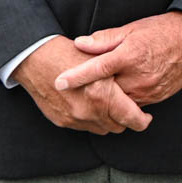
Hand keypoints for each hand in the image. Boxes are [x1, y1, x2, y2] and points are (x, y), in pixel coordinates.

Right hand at [13, 37, 151, 133]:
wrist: (36, 59)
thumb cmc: (70, 53)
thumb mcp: (102, 59)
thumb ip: (121, 78)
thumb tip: (138, 91)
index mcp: (102, 95)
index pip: (131, 118)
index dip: (142, 120)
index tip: (146, 117)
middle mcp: (89, 111)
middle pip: (117, 127)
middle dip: (124, 119)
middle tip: (127, 108)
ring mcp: (74, 118)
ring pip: (102, 129)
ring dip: (107, 120)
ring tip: (108, 105)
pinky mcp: (62, 121)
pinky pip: (84, 127)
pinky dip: (90, 119)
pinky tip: (90, 105)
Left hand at [56, 12, 181, 104]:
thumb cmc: (162, 31)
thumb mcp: (133, 28)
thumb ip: (105, 39)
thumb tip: (80, 44)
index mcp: (130, 56)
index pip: (97, 68)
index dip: (76, 77)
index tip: (59, 83)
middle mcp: (139, 76)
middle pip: (105, 91)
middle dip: (91, 90)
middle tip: (74, 89)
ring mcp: (149, 90)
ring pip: (118, 101)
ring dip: (107, 98)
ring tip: (95, 92)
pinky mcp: (157, 98)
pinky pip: (133, 104)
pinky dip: (123, 101)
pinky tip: (118, 93)